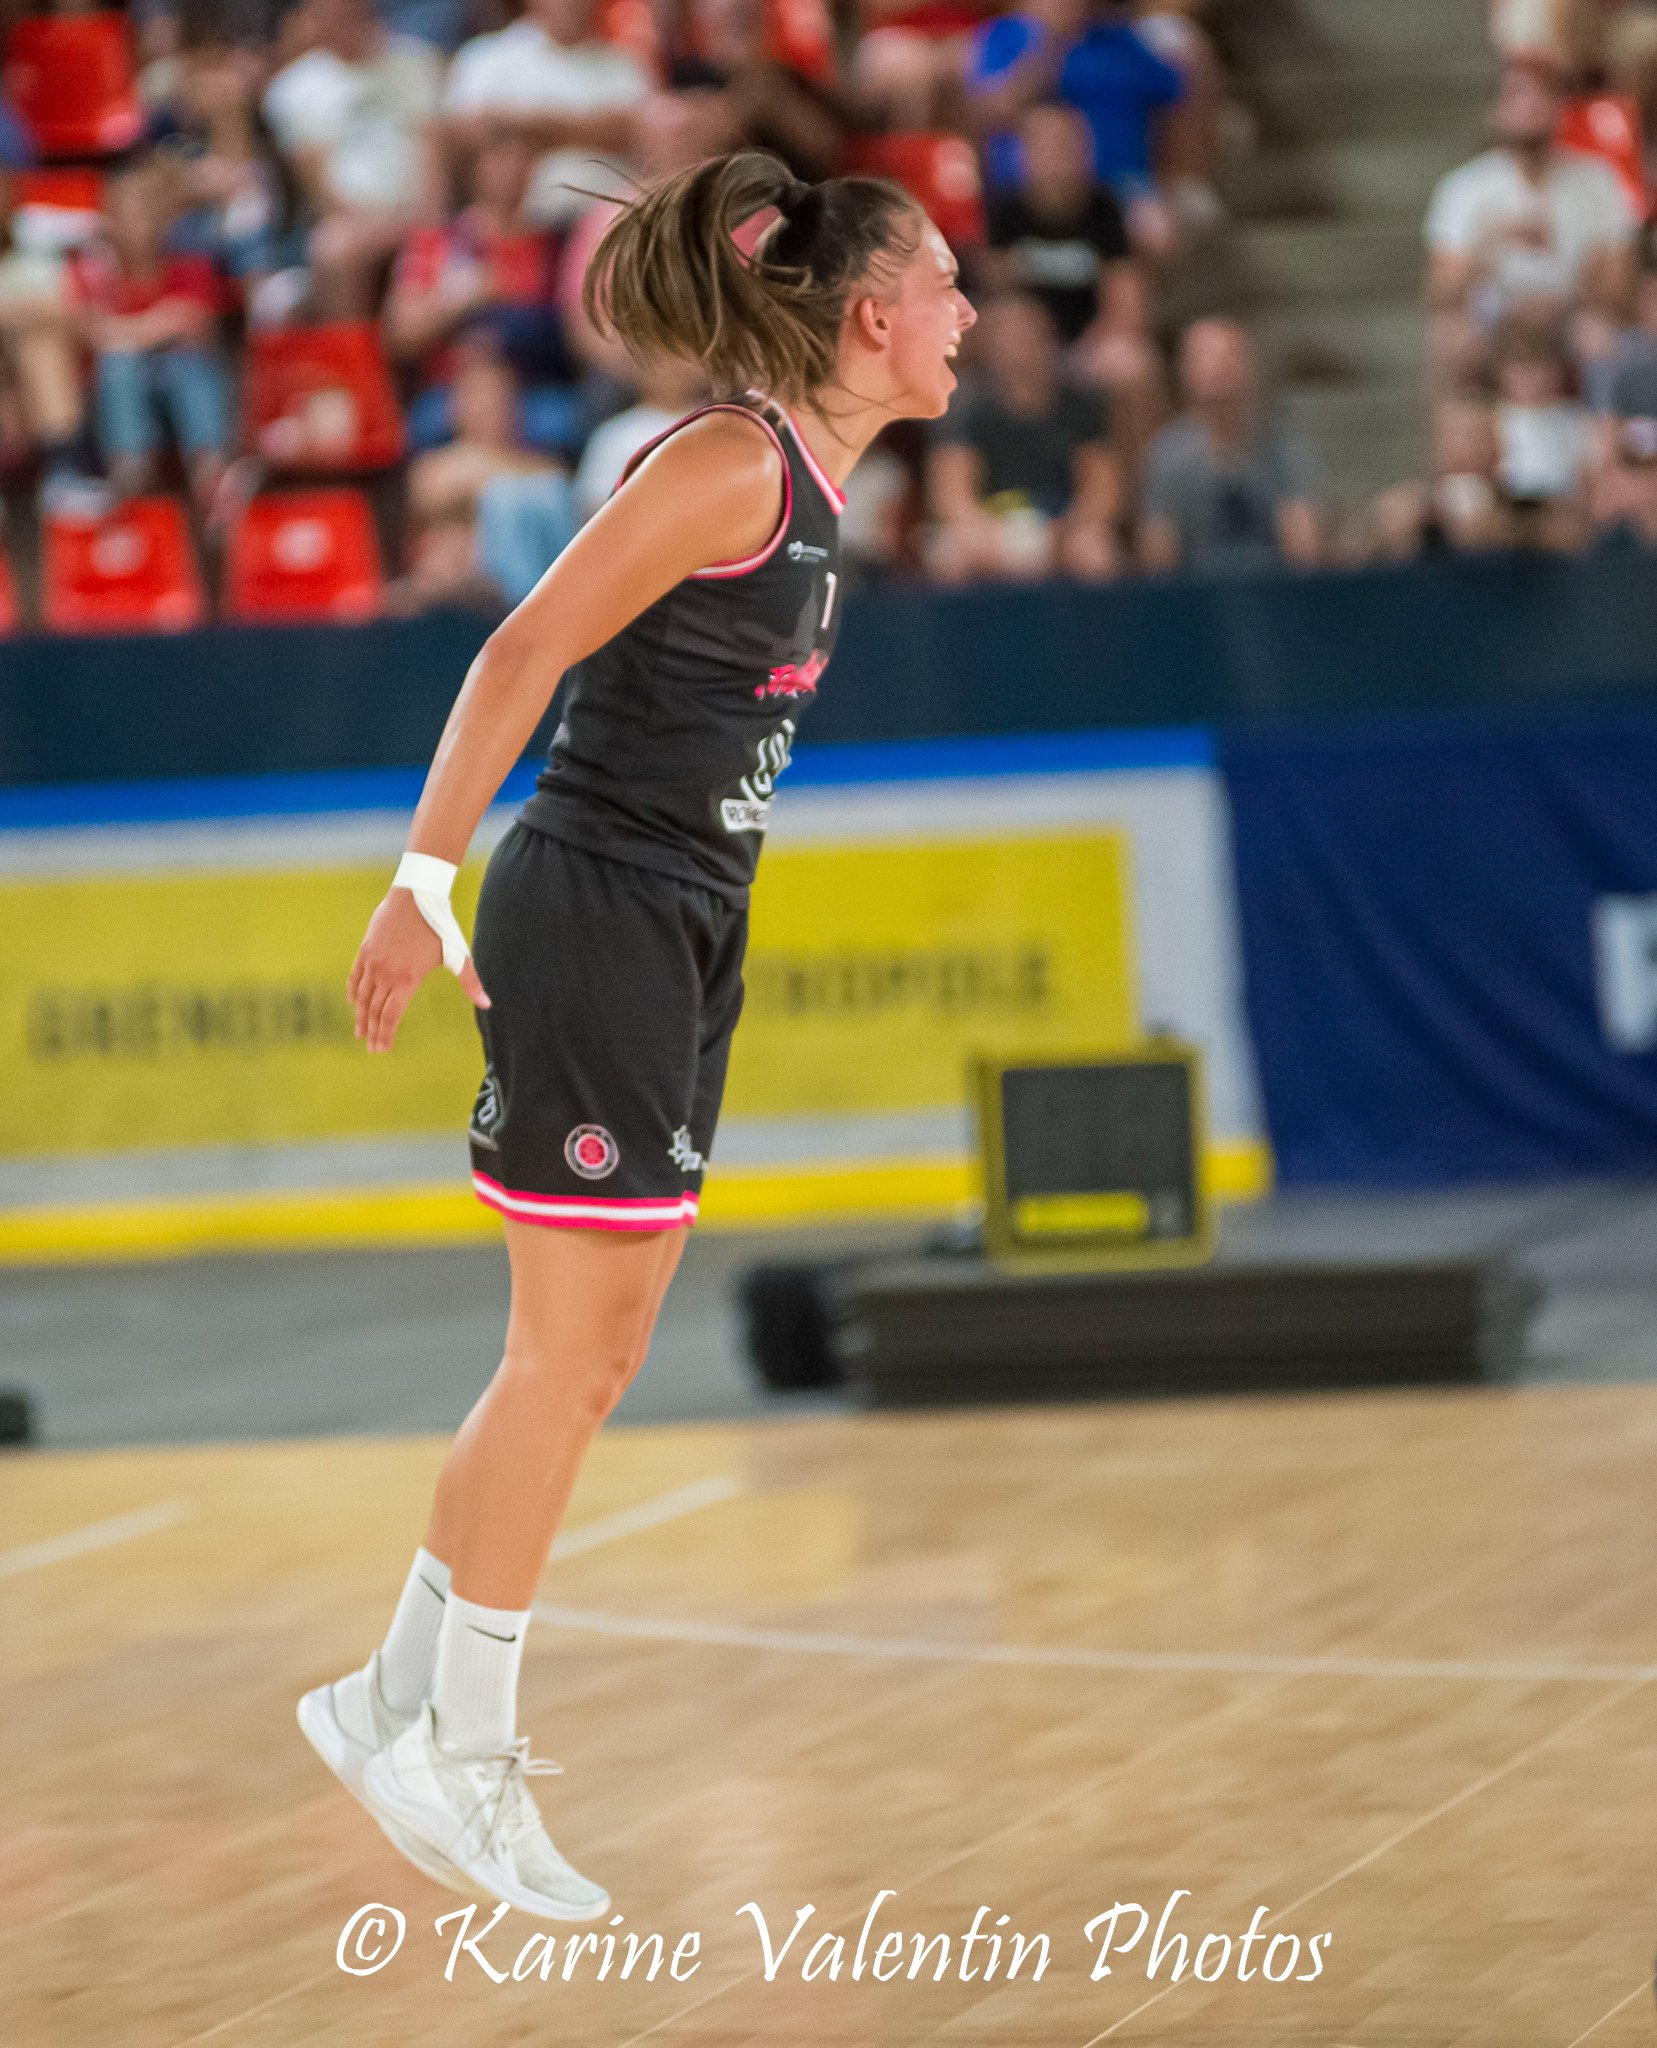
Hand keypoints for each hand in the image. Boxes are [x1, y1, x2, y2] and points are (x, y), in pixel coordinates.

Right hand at [348, 888, 489, 1053]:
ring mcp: (373, 961)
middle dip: (372, 1032)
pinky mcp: (365, 949)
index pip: (391, 1015)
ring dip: (360, 1016)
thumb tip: (488, 1005)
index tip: (381, 1049)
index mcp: (407, 979)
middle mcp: (386, 973)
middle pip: (375, 1010)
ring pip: (362, 996)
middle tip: (371, 1049)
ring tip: (360, 1031)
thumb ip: (471, 982)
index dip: (385, 1035)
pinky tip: (354, 1002)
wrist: (416, 895)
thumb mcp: (458, 955)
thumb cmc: (440, 926)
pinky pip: (355, 976)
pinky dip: (354, 991)